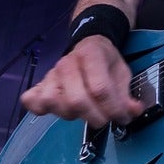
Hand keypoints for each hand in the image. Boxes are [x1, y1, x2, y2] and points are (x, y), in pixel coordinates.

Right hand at [20, 36, 143, 128]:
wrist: (89, 44)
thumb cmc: (106, 62)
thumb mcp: (123, 73)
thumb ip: (127, 94)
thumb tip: (133, 112)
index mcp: (91, 55)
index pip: (100, 89)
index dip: (113, 109)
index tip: (122, 117)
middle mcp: (67, 63)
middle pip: (76, 100)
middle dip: (95, 117)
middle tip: (105, 119)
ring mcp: (51, 74)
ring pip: (53, 102)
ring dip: (71, 114)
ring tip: (83, 113)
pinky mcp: (40, 84)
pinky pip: (31, 100)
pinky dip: (41, 109)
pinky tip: (57, 109)